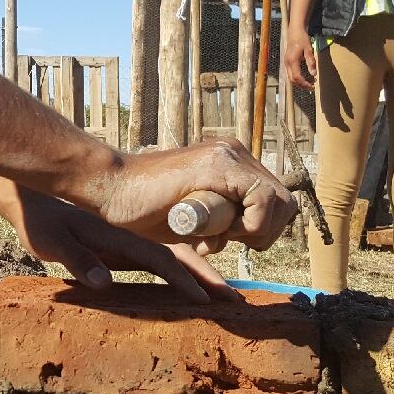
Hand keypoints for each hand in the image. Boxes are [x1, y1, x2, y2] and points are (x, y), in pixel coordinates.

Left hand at [8, 196, 241, 303]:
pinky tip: (197, 284)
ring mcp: (132, 240)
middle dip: (208, 277)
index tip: (206, 299)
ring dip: (203, 273)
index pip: (159, 259)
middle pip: (179, 256)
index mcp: (119, 237)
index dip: (184, 279)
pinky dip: (185, 271)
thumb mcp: (52, 243)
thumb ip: (78, 260)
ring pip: (177, 256)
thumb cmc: (41, 223)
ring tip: (228, 294)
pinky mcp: (128, 246)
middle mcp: (132, 237)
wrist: (34, 200)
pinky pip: (164, 259)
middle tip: (236, 299)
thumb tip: (103, 283)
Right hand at [97, 140, 297, 251]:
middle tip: (226, 239)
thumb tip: (247, 236)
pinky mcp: (217, 164)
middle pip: (284, 202)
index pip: (276, 201)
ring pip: (278, 201)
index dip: (263, 229)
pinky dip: (250, 223)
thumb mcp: (194, 217)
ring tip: (216, 234)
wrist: (110, 187)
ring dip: (255, 229)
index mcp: (231, 164)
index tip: (232, 239)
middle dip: (264, 232)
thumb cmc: (142, 207)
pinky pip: (262, 198)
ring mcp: (227, 154)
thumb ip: (220, 220)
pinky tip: (217, 229)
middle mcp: (234, 153)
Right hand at [283, 27, 316, 89]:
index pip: (297, 77)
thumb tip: (313, 74)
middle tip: (311, 87)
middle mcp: (287, 63)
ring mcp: (285, 62)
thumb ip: (310, 62)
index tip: (312, 86)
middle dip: (301, 85)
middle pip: (292, 80)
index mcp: (292, 61)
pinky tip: (303, 77)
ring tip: (308, 83)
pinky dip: (296, 78)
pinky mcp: (286, 61)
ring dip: (298, 82)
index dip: (304, 84)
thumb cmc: (302, 39)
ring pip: (290, 77)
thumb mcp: (309, 50)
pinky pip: (290, 73)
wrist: (294, 31)